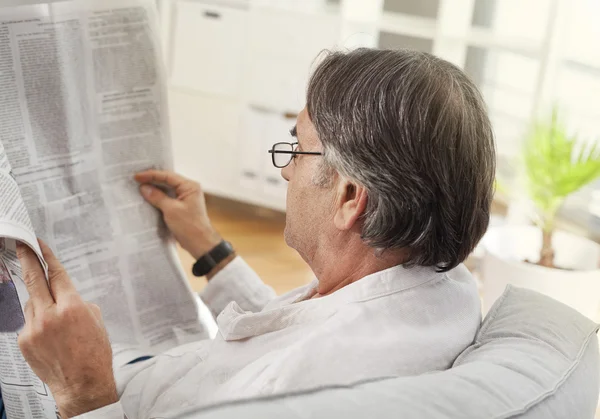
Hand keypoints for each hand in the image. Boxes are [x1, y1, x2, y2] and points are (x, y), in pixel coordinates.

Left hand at [17, 240, 117, 417]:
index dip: (47, 256)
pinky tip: (50, 337)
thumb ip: (78, 303)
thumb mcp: (96, 321)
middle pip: (34, 280)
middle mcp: (50, 315)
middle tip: (21, 246)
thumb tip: (65, 297)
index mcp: (73, 307)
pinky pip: (29, 323)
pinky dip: (38, 324)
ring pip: (32, 304)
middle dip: (27, 260)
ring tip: (55, 321)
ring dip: (40, 304)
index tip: (38, 244)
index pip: (56, 274)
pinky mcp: (25, 341)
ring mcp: (34, 329)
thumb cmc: (94, 353)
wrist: (82, 385)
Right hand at [135, 170, 221, 258]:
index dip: (151, 175)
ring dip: (153, 188)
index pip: (168, 176)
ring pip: (166, 189)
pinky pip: (166, 198)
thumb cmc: (189, 226)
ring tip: (138, 186)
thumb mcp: (171, 210)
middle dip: (152, 180)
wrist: (199, 243)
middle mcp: (188, 189)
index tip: (137, 176)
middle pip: (167, 181)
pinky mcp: (180, 207)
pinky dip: (157, 197)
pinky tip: (146, 197)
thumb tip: (144, 188)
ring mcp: (184, 198)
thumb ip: (157, 197)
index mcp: (189, 186)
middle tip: (135, 179)